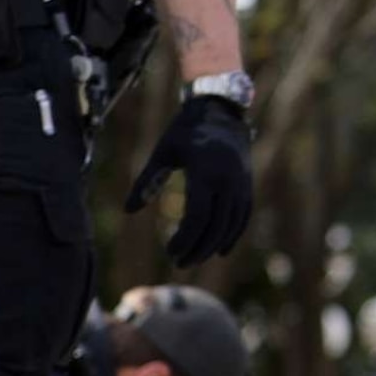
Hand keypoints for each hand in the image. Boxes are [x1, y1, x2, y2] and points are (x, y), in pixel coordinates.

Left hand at [126, 94, 252, 266]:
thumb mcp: (162, 153)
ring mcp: (241, 183)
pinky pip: (243, 217)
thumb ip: (146, 181)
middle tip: (180, 264)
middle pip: (215, 226)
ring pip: (230, 225)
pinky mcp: (248, 185)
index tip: (169, 252)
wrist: (221, 112)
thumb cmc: (185, 132)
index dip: (184, 239)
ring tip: (195, 260)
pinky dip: (233, 235)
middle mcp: (227, 180)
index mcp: (205, 172)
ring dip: (213, 246)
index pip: (197, 217)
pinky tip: (222, 251)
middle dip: (198, 249)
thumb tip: (128, 210)